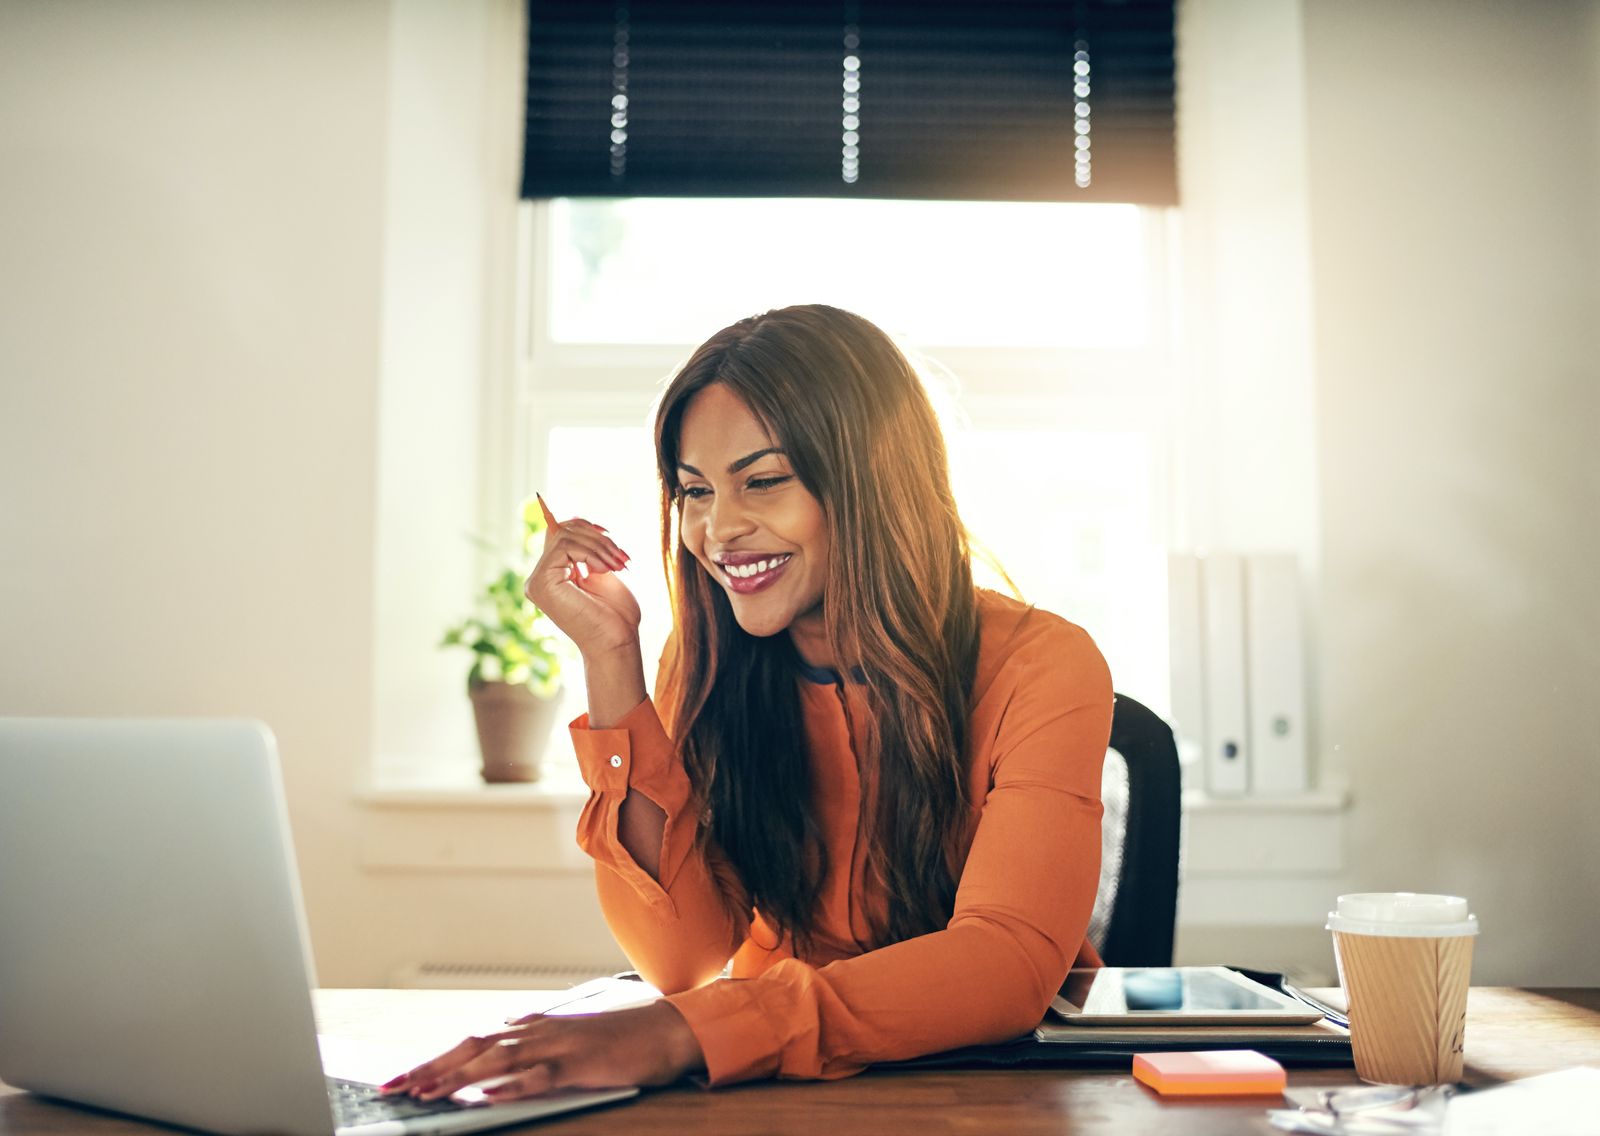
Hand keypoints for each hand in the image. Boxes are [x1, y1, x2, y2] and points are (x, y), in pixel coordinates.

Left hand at [381, 1001, 703, 1102]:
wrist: (667, 1029)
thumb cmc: (620, 1039)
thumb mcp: (567, 1042)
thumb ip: (532, 1048)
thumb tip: (495, 1056)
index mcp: (533, 1028)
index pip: (472, 1042)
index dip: (434, 1060)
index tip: (402, 1079)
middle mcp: (539, 1031)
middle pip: (473, 1046)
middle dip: (431, 1067)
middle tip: (394, 1088)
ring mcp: (559, 1046)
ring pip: (498, 1060)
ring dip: (459, 1076)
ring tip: (426, 1092)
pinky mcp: (581, 1064)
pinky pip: (541, 1076)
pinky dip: (513, 1085)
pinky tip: (489, 1094)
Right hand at [524, 514, 641, 655]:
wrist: (617, 642)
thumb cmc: (615, 615)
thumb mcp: (602, 572)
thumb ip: (586, 550)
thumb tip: (574, 520)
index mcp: (552, 575)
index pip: (558, 534)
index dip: (583, 526)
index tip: (609, 535)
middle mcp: (539, 578)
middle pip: (561, 531)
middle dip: (597, 537)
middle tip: (622, 557)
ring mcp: (537, 581)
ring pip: (564, 536)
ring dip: (599, 546)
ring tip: (618, 564)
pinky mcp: (541, 583)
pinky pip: (564, 547)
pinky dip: (590, 553)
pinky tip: (604, 570)